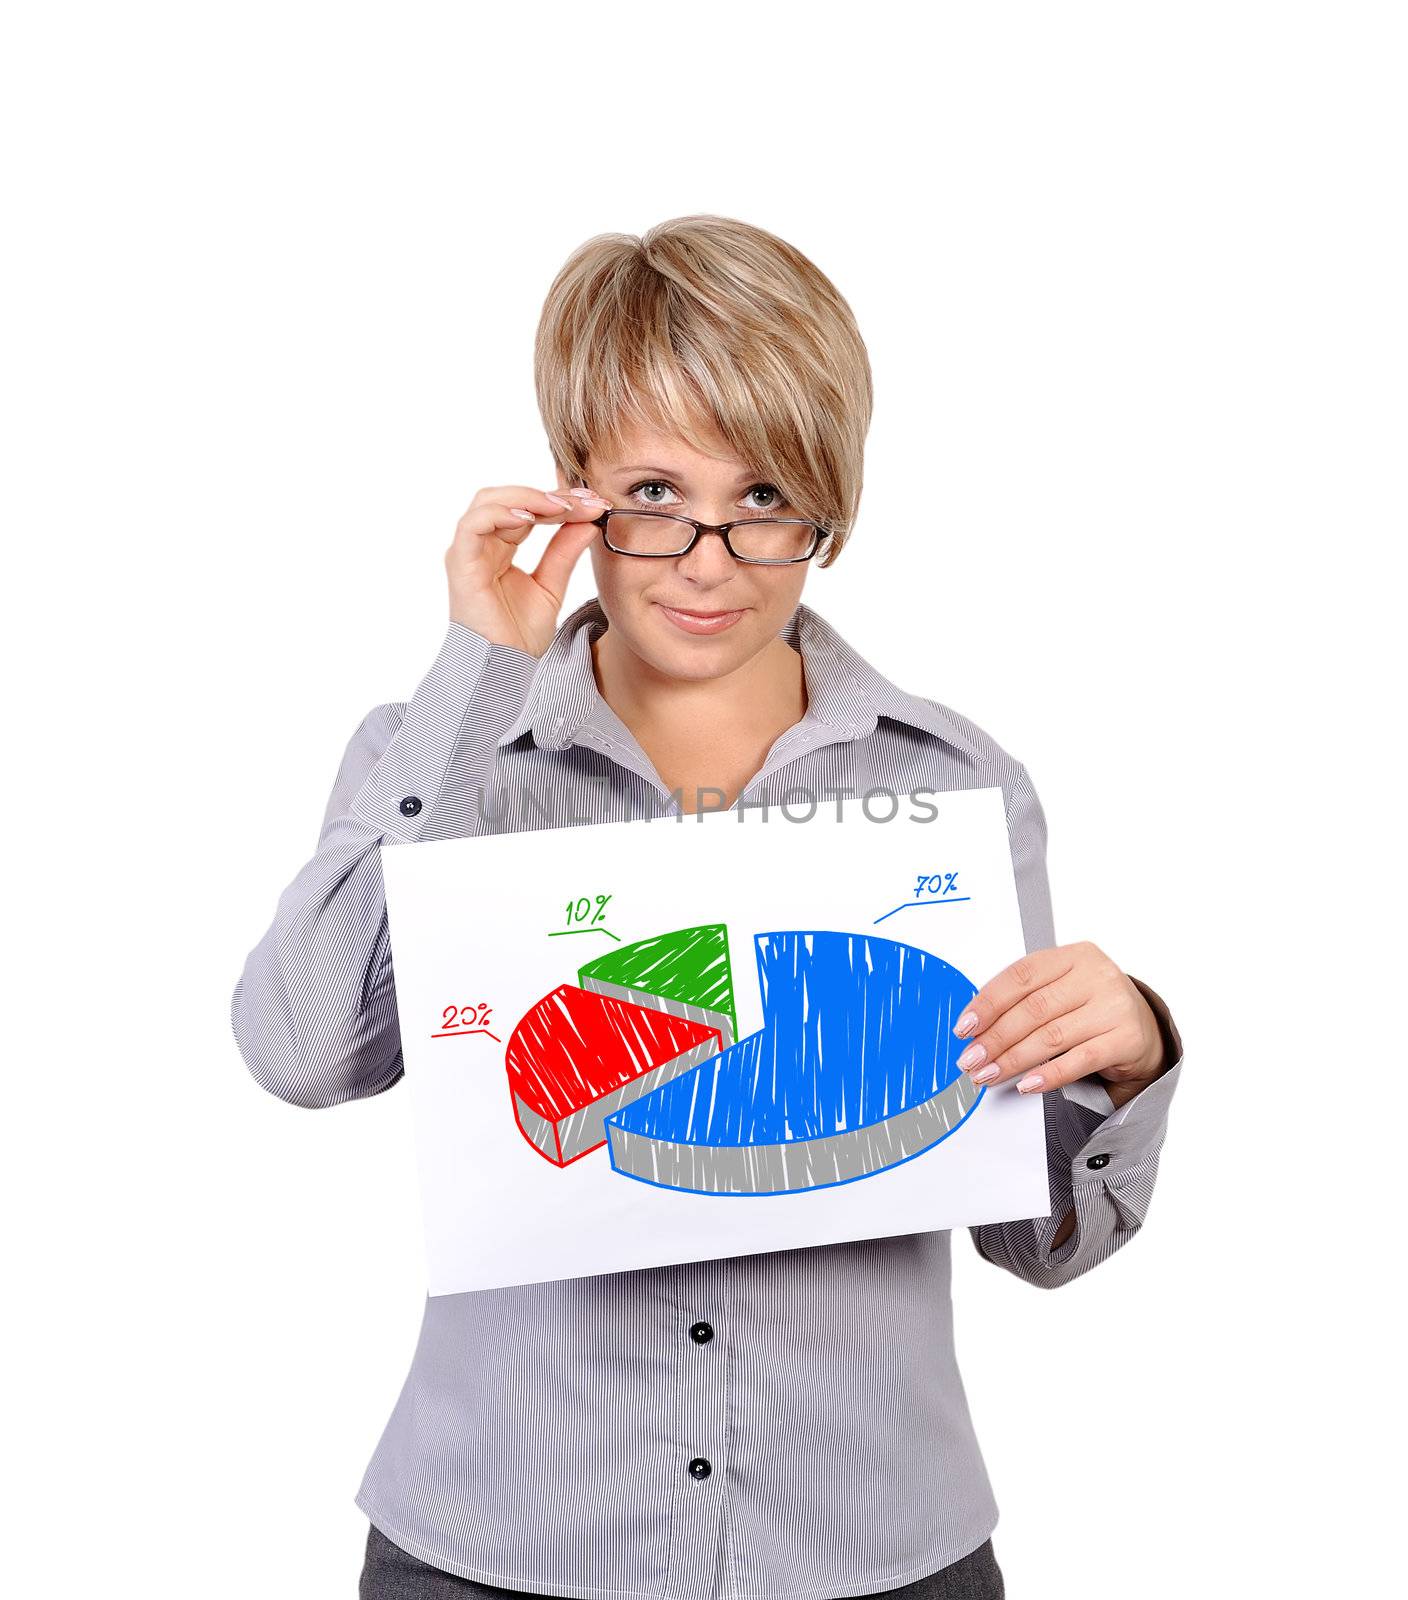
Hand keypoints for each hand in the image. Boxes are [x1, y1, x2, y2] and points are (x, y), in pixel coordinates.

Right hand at [446, 479, 611, 656]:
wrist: (504, 668)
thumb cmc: (519, 635)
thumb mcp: (552, 585)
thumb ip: (564, 552)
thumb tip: (589, 521)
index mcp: (501, 548)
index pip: (528, 509)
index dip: (560, 501)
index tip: (594, 503)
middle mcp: (481, 545)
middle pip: (509, 498)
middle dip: (548, 495)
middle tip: (583, 500)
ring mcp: (468, 552)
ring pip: (489, 501)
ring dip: (527, 497)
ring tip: (560, 507)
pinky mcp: (460, 563)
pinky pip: (473, 524)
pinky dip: (501, 513)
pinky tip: (530, 518)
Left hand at [951, 940, 1166, 1107]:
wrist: (1143, 1029)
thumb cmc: (1092, 1007)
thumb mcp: (1062, 990)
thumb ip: (1026, 999)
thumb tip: (976, 1026)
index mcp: (1073, 956)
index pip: (1021, 976)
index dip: (988, 1003)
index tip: (965, 1027)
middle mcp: (1096, 975)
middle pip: (1033, 1009)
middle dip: (995, 1038)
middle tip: (971, 1059)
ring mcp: (1114, 1006)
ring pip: (1051, 1036)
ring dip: (1013, 1060)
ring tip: (990, 1074)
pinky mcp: (1126, 1038)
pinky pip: (1080, 1059)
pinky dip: (1050, 1074)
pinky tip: (1028, 1083)